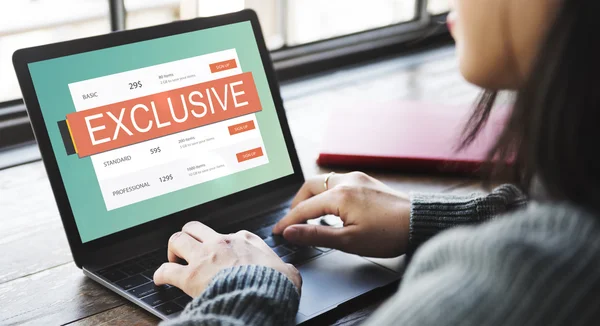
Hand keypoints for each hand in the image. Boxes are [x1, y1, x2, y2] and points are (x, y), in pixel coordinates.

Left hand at [154, 221, 301, 296]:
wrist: (261, 296)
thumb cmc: (274, 285)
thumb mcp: (288, 273)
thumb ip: (285, 269)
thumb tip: (289, 273)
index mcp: (245, 240)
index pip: (230, 234)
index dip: (224, 244)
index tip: (223, 254)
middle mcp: (222, 243)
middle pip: (196, 228)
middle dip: (189, 236)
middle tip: (189, 249)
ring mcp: (204, 257)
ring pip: (178, 239)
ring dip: (173, 249)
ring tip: (173, 259)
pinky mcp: (191, 276)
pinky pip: (167, 270)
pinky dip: (161, 274)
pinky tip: (160, 279)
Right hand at [272, 172, 409, 257]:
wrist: (420, 222)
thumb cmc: (389, 234)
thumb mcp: (349, 241)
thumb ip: (316, 235)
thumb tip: (291, 232)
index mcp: (340, 195)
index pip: (304, 208)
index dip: (288, 221)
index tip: (278, 232)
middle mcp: (346, 181)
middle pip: (310, 187)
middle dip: (297, 203)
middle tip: (293, 222)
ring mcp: (357, 178)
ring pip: (323, 182)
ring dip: (312, 197)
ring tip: (310, 216)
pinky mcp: (366, 181)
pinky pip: (338, 182)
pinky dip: (327, 193)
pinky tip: (331, 208)